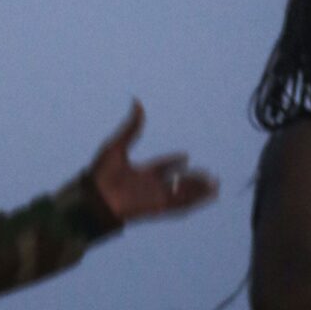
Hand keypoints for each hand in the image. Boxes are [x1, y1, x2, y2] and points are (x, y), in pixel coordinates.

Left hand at [88, 100, 218, 225]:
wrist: (95, 198)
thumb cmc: (100, 174)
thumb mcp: (117, 145)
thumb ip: (131, 127)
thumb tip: (136, 102)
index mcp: (138, 172)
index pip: (161, 167)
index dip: (173, 162)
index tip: (185, 156)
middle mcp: (148, 186)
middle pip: (175, 182)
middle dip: (192, 179)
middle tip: (209, 175)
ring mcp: (154, 197)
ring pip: (181, 193)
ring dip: (198, 190)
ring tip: (215, 186)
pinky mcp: (158, 207)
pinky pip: (181, 205)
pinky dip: (196, 201)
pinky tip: (209, 197)